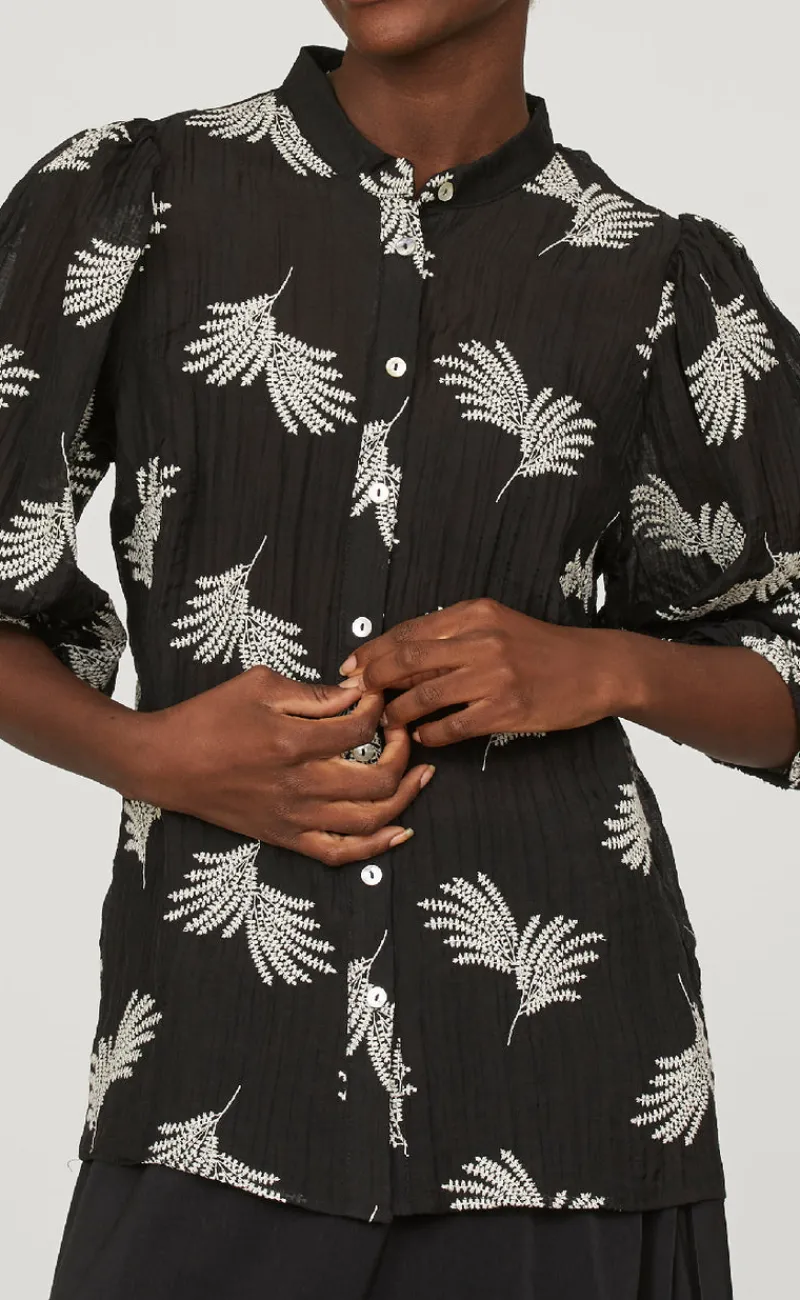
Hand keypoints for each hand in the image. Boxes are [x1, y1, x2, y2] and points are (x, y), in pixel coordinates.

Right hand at [132, 665, 434, 864]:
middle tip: (401, 731)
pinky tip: (400, 830)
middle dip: (403, 752)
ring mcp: (295, 817)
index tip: (377, 698)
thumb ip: (313, 693)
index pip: (361, 730)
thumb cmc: (209, 717)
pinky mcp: (286, 838)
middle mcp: (300, 786)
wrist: (166, 763)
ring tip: (421, 775)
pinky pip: (340, 853)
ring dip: (405, 798)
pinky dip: (377, 847)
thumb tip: (356, 694)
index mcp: (293, 742)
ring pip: (370, 820)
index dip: (380, 711)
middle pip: (379, 779)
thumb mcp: (259, 685)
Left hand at [337, 598, 626, 746]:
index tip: (352, 667)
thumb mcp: (497, 624)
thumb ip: (453, 633)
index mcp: (475, 613)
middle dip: (373, 679)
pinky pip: (452, 726)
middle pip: (407, 659)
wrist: (596, 668)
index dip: (374, 651)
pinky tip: (425, 736)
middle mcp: (481, 640)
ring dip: (397, 712)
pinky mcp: (506, 709)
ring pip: (423, 695)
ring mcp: (494, 676)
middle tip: (357, 695)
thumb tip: (399, 653)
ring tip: (389, 721)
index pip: (409, 631)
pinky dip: (430, 734)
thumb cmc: (541, 648)